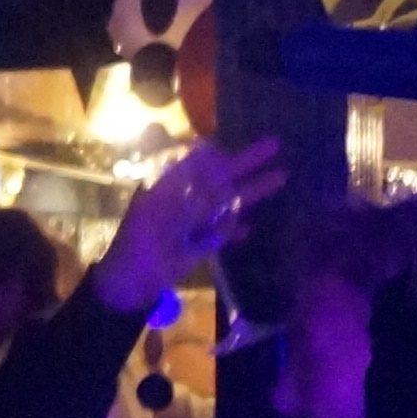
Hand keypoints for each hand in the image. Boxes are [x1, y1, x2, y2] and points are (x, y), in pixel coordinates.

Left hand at [90, 138, 286, 321]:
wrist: (135, 278)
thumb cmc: (142, 237)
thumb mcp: (163, 202)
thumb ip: (186, 178)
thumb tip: (204, 147)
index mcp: (171, 185)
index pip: (201, 161)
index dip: (221, 150)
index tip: (243, 139)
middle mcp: (184, 199)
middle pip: (220, 177)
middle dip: (247, 163)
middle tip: (274, 144)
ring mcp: (192, 222)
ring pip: (227, 202)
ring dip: (252, 190)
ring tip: (281, 177)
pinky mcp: (198, 244)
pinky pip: (219, 232)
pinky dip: (232, 230)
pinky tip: (248, 229)